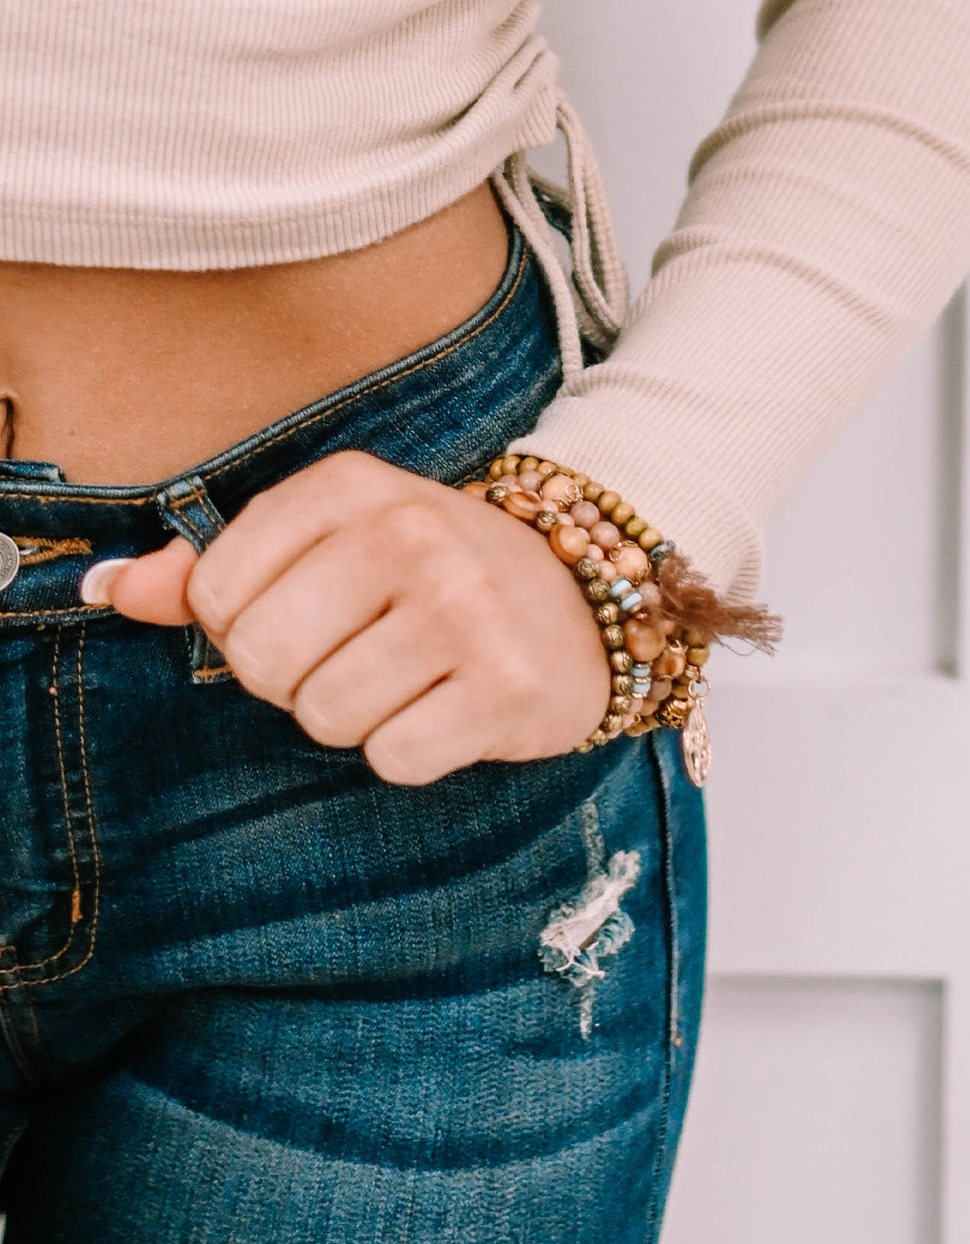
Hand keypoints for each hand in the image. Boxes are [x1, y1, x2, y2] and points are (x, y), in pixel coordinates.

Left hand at [84, 450, 611, 783]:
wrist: (587, 595)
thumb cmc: (435, 573)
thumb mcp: (330, 540)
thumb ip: (215, 566)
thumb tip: (109, 591)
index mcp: (352, 486)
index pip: (217, 591)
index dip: (243, 627)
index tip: (305, 615)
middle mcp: (409, 533)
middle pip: (264, 660)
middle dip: (294, 680)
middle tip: (357, 656)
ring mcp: (464, 608)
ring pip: (325, 716)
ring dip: (356, 717)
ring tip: (409, 678)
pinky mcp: (506, 685)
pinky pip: (394, 757)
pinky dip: (411, 751)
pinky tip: (449, 709)